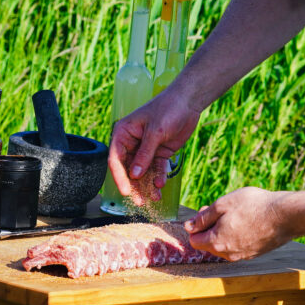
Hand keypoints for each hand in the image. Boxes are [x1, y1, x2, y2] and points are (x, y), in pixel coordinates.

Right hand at [108, 87, 200, 202]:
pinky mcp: (159, 153)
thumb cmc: (168, 109)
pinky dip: (158, 178)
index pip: (116, 159)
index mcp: (123, 133)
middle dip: (134, 186)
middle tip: (140, 202)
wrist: (188, 101)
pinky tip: (161, 186)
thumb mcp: (155, 132)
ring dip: (147, 185)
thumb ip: (144, 155)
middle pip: (128, 169)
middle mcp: (132, 143)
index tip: (125, 192)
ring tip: (154, 198)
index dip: (119, 177)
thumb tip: (134, 175)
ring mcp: (146, 149)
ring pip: (142, 172)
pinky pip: (156, 169)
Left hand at [183, 187, 294, 260]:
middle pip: (208, 244)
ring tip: (235, 214)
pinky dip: (237, 235)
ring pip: (224, 245)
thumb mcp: (222, 205)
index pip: (194, 240)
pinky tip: (247, 222)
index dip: (196, 225)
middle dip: (209, 228)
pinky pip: (238, 246)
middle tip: (220, 210)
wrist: (285, 215)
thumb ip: (202, 218)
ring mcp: (243, 256)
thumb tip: (188, 227)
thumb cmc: (252, 206)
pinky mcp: (255, 253)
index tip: (206, 212)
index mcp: (216, 243)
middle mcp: (228, 254)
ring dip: (223, 231)